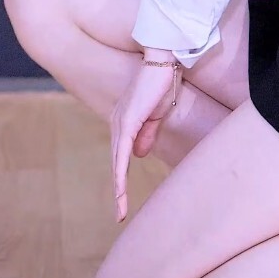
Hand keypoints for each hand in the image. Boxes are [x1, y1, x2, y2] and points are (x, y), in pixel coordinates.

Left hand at [111, 55, 179, 222]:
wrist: (162, 62)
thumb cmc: (160, 84)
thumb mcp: (155, 115)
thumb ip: (146, 134)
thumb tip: (138, 156)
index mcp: (124, 122)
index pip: (121, 156)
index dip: (121, 178)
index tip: (123, 201)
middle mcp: (118, 123)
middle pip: (116, 163)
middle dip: (118, 191)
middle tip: (120, 215)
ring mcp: (120, 122)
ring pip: (117, 162)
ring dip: (118, 188)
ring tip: (120, 210)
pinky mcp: (127, 121)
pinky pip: (122, 153)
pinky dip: (120, 172)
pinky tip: (120, 188)